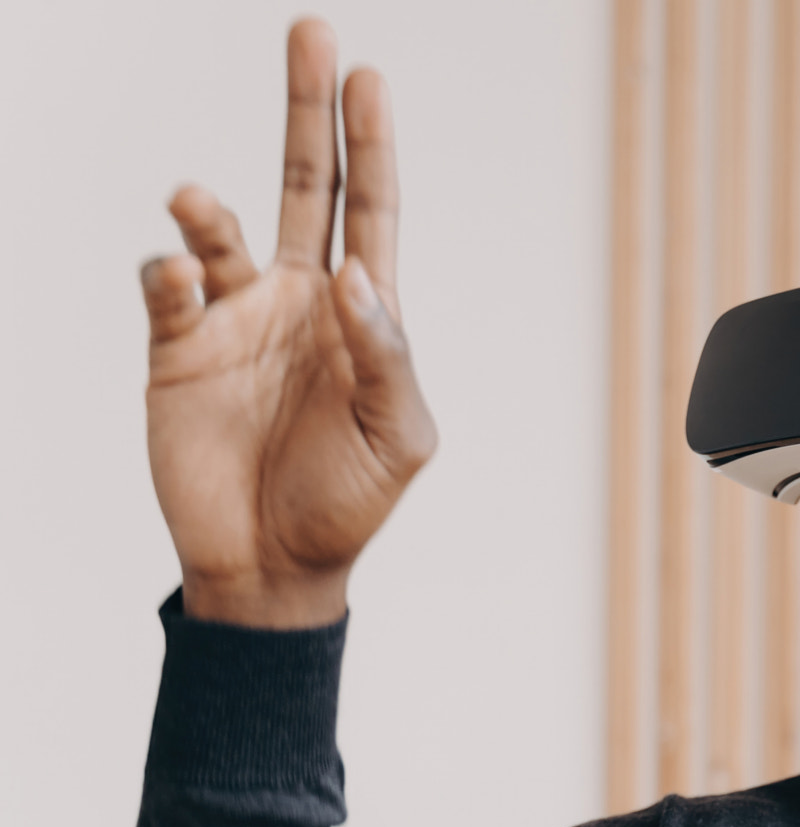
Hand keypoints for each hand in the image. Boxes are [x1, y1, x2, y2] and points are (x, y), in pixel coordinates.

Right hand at [141, 18, 435, 628]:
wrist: (271, 565)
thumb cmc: (348, 502)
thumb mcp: (399, 438)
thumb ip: (387, 355)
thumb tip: (357, 276)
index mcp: (361, 315)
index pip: (370, 212)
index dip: (369, 145)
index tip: (368, 76)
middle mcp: (298, 300)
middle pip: (305, 185)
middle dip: (307, 112)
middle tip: (312, 33)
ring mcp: (235, 319)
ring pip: (219, 232)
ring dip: (206, 210)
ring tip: (194, 203)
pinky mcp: (176, 349)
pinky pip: (166, 290)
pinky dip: (166, 272)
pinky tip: (177, 275)